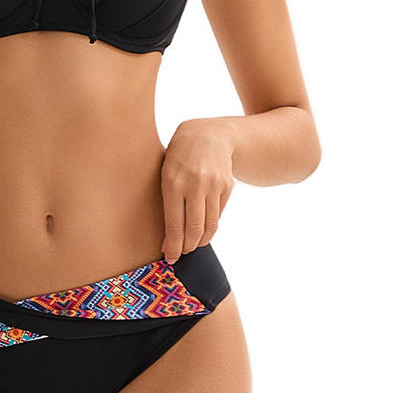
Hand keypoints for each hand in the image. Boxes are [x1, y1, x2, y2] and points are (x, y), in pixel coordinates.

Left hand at [160, 119, 234, 262]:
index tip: (169, 257)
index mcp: (173, 182)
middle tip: (181, 253)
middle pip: (194, 229)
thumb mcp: (165, 172)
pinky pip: (218, 214)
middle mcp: (195, 184)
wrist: (208, 134)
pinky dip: (210, 225)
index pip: (174, 224)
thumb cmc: (178, 156)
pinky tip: (203, 226)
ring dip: (200, 240)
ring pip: (210, 226)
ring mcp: (214, 185)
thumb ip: (167, 200)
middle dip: (187, 247)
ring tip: (192, 244)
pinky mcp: (227, 186)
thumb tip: (168, 237)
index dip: (173, 246)